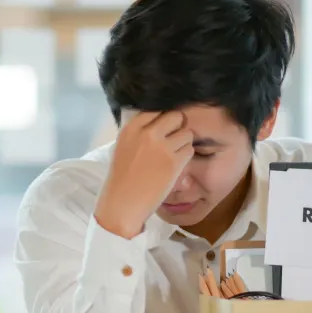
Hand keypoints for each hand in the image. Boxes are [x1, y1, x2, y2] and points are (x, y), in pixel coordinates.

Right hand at [95, 111, 193, 237]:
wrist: (123, 203)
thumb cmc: (122, 178)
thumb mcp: (124, 146)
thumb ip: (139, 132)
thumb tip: (159, 122)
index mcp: (131, 128)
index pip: (157, 109)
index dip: (164, 119)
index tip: (164, 129)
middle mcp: (147, 133)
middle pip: (176, 116)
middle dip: (178, 127)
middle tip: (173, 140)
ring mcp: (162, 147)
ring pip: (187, 133)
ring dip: (184, 142)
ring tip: (175, 154)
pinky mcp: (174, 162)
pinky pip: (190, 150)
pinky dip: (186, 156)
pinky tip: (177, 164)